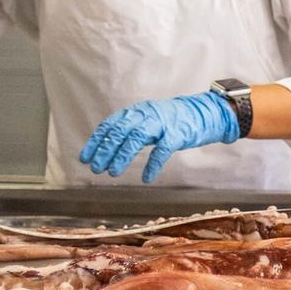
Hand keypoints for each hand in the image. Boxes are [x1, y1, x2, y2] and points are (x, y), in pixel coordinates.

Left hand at [80, 89, 241, 183]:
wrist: (205, 113)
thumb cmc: (174, 121)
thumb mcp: (149, 120)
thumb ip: (131, 130)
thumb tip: (106, 147)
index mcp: (137, 111)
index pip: (111, 125)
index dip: (96, 141)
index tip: (85, 158)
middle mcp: (147, 114)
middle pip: (121, 131)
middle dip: (105, 150)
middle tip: (96, 167)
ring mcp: (163, 123)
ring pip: (137, 138)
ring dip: (122, 156)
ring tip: (113, 172)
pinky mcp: (178, 134)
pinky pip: (163, 149)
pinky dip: (153, 164)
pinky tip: (146, 177)